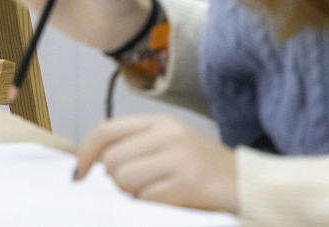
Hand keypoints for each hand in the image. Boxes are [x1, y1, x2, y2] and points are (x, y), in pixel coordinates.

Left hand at [75, 116, 237, 212]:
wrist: (248, 184)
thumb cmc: (205, 169)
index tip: (79, 173)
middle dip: (117, 180)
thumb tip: (97, 164)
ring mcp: (179, 158)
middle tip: (139, 186)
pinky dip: (152, 205)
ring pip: (125, 180)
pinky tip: (172, 199)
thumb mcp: (171, 145)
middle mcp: (168, 135)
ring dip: (134, 194)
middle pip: (112, 160)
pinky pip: (147, 199)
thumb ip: (138, 147)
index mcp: (161, 122)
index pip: (107, 130)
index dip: (87, 152)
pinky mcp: (188, 183)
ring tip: (158, 192)